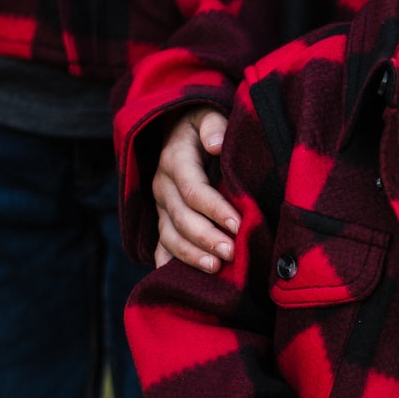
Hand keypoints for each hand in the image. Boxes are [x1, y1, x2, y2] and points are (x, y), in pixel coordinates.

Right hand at [153, 107, 236, 271]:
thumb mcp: (207, 114)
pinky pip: (161, 245)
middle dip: (206, 237)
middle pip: (180, 217)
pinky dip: (168, 265)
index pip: (193, 189)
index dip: (215, 208)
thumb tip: (216, 143)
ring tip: (215, 269)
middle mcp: (162, 185)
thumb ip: (213, 125)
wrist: (177, 128)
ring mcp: (159, 205)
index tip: (239, 224)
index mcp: (174, 159)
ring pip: (168, 235)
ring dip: (190, 255)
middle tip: (231, 253)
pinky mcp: (162, 219)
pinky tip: (181, 283)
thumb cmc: (203, 124)